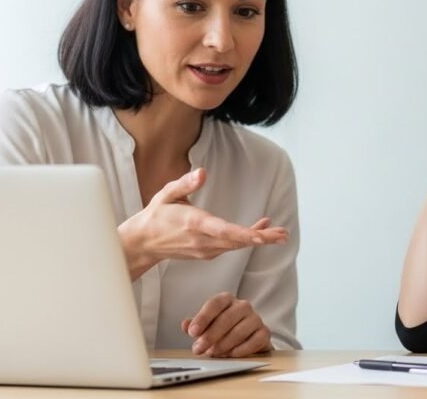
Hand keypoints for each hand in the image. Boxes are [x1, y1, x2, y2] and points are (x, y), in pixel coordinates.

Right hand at [118, 169, 287, 278]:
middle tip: (283, 234)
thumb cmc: (156, 214)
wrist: (143, 243)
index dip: (244, 234)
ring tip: (279, 233)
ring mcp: (204, 250)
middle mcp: (201, 240)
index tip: (262, 237)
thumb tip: (203, 172)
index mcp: (193, 223)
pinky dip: (245, 239)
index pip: (222, 231)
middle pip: (235, 241)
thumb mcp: (167, 194)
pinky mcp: (206, 253)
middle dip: (261, 238)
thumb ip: (185, 183)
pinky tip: (260, 231)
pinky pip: (230, 247)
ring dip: (257, 239)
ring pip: (235, 245)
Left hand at [181, 292, 271, 357]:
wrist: (248, 338)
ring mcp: (255, 318)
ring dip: (223, 344)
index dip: (203, 318)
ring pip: (239, 331)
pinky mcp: (264, 333)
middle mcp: (243, 306)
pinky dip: (241, 350)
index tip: (192, 332)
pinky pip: (254, 341)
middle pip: (227, 318)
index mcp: (227, 299)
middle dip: (210, 335)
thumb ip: (195, 324)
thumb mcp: (207, 325)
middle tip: (199, 348)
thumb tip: (185, 325)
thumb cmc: (224, 329)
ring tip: (213, 353)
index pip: (215, 303)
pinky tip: (230, 354)